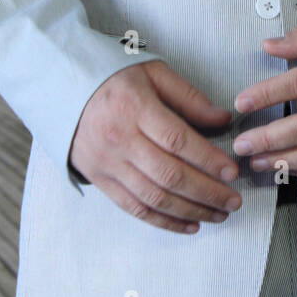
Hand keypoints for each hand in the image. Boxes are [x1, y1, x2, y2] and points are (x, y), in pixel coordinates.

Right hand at [69, 61, 241, 233]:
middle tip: (233, 201)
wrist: (63, 88)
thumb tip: (223, 120)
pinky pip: (135, 208)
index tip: (232, 171)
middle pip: (169, 174)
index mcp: (135, 107)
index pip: (178, 140)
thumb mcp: (153, 73)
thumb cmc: (114, 77)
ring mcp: (108, 163)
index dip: (208, 159)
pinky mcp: (100, 180)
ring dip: (190, 210)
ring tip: (218, 215)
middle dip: (207, 192)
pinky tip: (189, 224)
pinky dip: (164, 221)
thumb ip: (189, 97)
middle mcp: (120, 139)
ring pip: (155, 196)